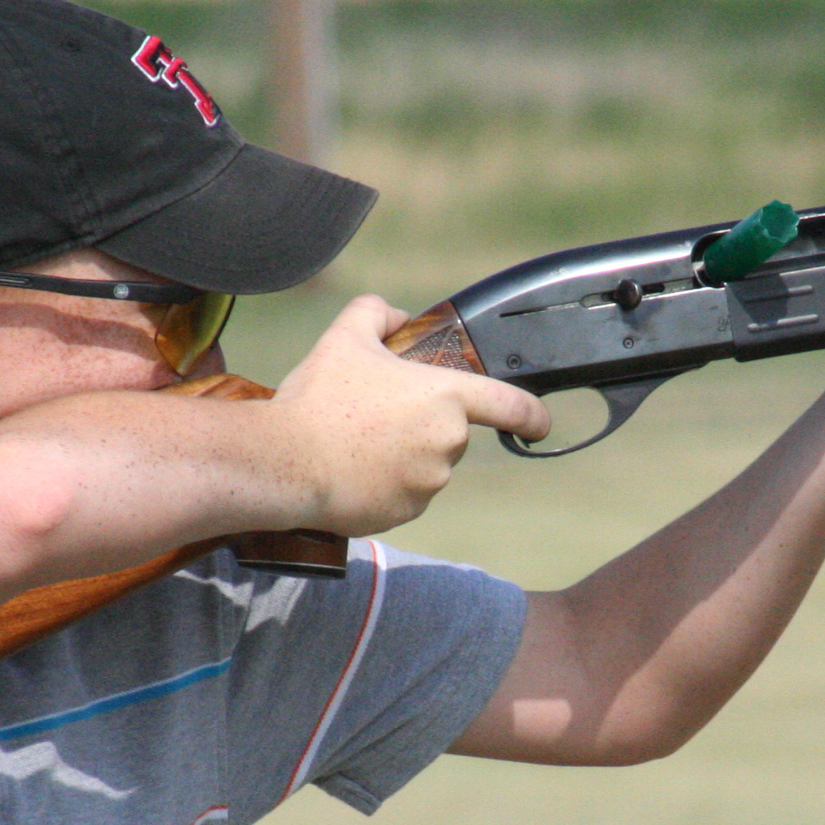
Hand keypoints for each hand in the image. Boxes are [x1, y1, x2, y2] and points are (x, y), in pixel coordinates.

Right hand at [263, 295, 551, 536]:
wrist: (285, 462)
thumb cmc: (319, 399)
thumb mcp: (345, 337)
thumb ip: (378, 312)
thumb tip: (397, 315)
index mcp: (446, 398)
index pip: (510, 405)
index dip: (532, 414)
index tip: (539, 422)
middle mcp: (448, 444)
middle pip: (449, 432)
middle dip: (420, 423)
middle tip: (372, 414)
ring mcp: (429, 483)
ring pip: (426, 465)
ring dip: (402, 455)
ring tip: (353, 442)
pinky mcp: (406, 512)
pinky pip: (404, 494)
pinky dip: (385, 484)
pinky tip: (351, 470)